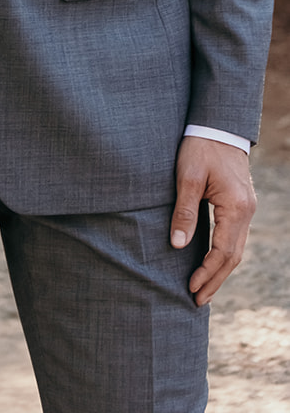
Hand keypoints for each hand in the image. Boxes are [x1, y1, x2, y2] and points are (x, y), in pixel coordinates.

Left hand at [171, 136, 256, 304]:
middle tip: (197, 300)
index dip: (206, 272)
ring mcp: (247, 209)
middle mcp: (246, 212)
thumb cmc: (200, 147)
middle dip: (215, 280)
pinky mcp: (241, 204)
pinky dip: (224, 255)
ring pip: (236, 250)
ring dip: (220, 271)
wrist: (218, 124)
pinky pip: (235, 238)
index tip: (190, 288)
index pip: (223, 252)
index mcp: (235, 208)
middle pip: (233, 257)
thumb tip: (177, 245)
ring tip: (203, 289)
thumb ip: (184, 212)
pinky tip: (212, 262)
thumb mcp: (187, 177)